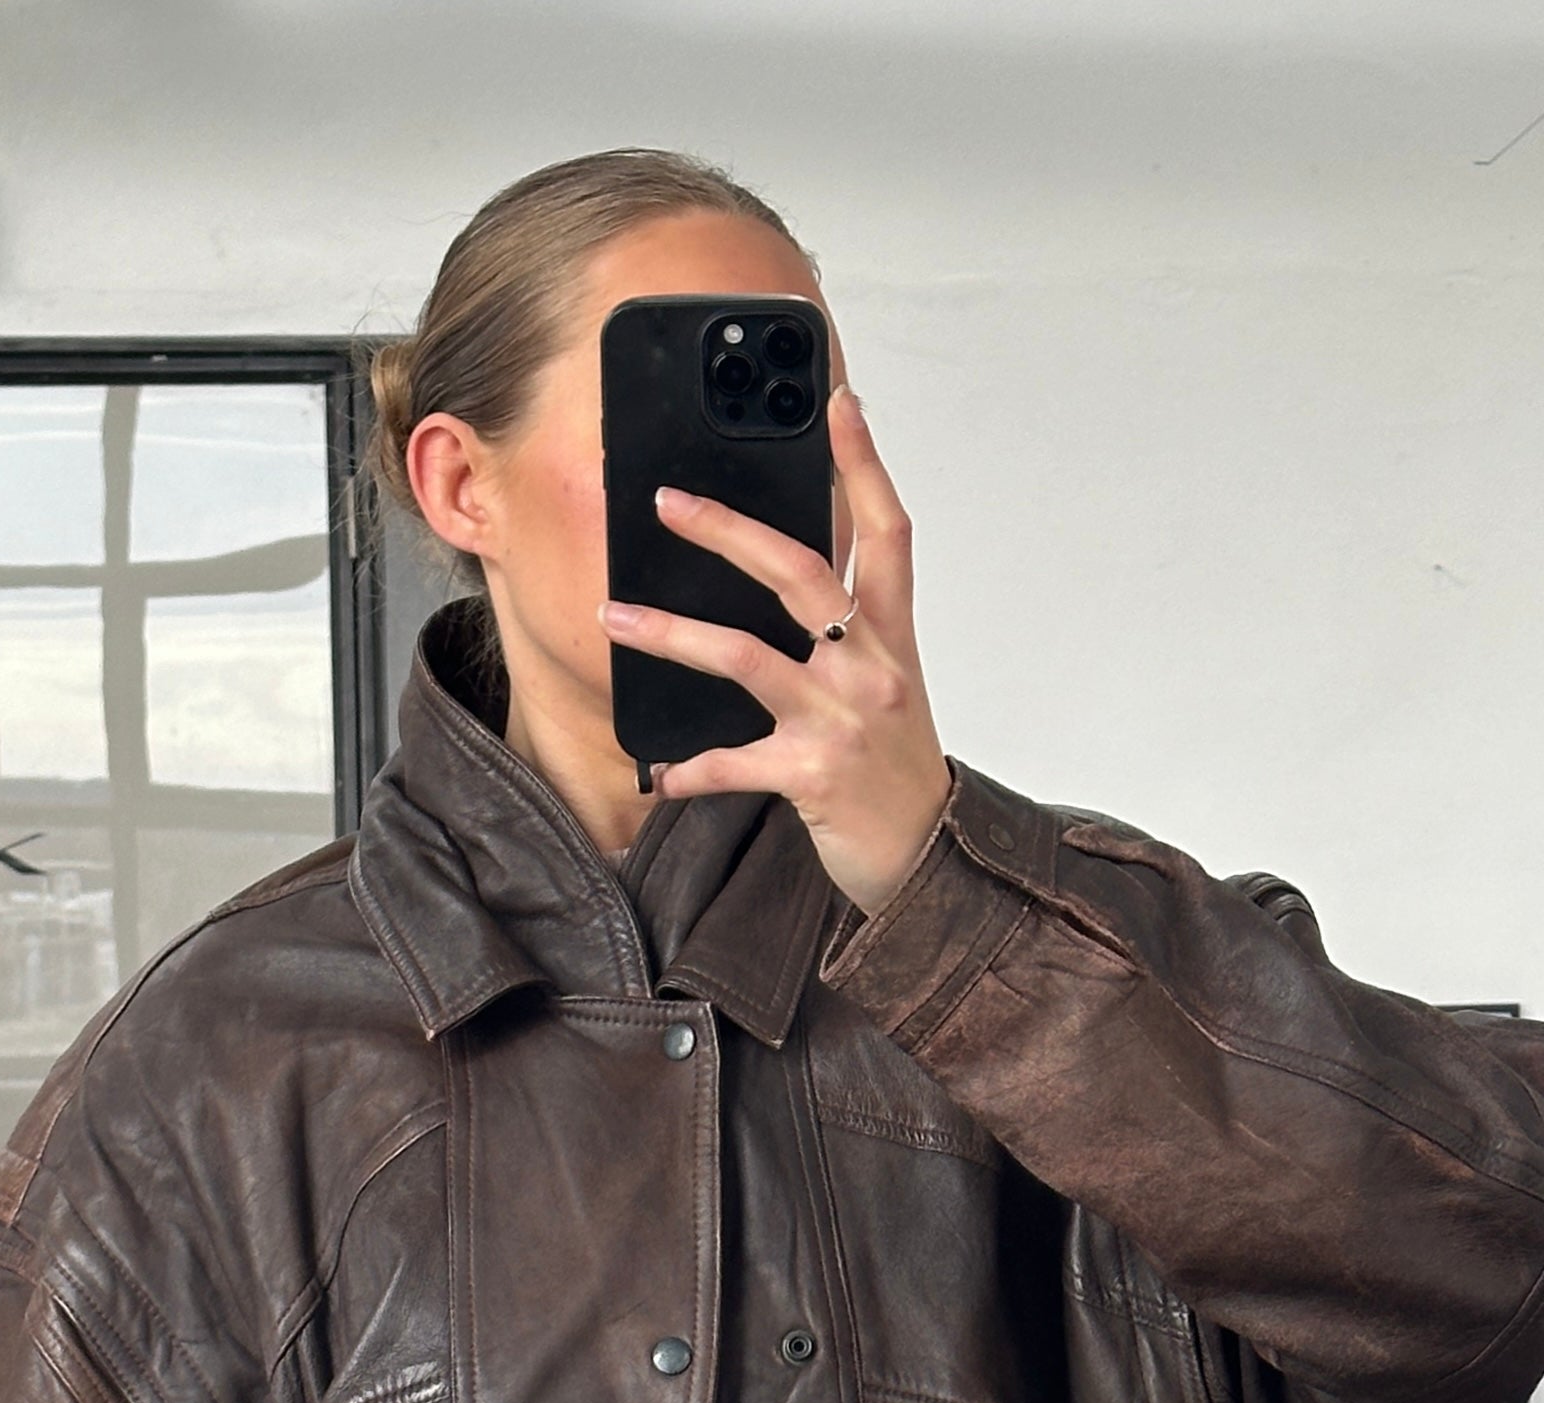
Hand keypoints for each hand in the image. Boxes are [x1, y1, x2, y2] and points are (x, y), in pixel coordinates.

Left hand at [596, 386, 952, 918]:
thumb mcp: (885, 684)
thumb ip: (843, 631)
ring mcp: (842, 719)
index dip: (863, 464)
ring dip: (670, 633)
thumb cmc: (896, 766)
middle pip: (798, 573)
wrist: (929, 858)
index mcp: (890, 635)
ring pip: (745, 655)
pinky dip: (692, 766)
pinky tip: (660, 770)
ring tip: (615, 615)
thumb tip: (776, 577)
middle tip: (667, 501)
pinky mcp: (814, 775)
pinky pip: (735, 762)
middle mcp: (870, 667)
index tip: (838, 403)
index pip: (886, 531)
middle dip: (727, 529)